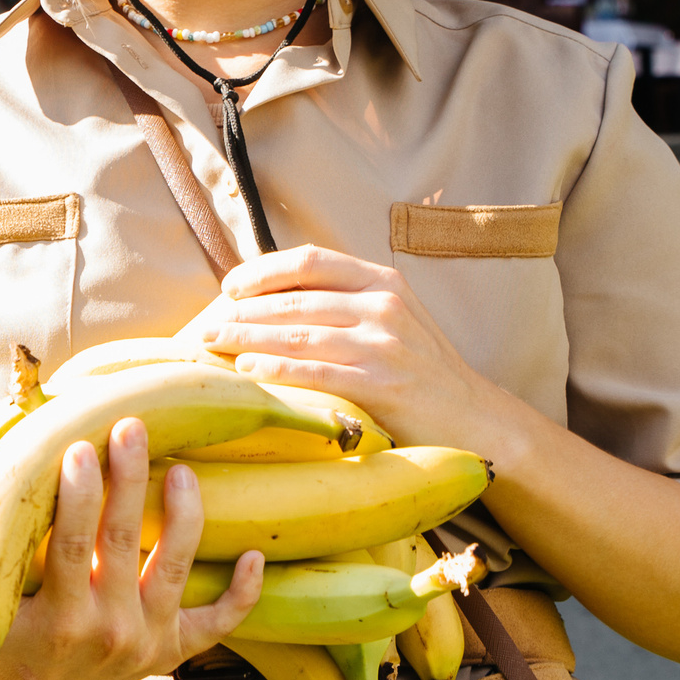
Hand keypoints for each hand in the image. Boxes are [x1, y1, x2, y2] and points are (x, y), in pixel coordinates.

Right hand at [0, 418, 263, 679]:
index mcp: (57, 620)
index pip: (70, 546)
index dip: (76, 496)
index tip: (77, 447)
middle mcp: (108, 633)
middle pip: (126, 545)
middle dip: (129, 482)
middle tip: (131, 429)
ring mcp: (145, 644)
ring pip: (175, 571)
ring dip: (185, 517)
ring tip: (184, 468)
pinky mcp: (169, 653)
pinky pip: (215, 625)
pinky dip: (239, 595)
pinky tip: (253, 556)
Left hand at [197, 245, 547, 459]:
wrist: (475, 420)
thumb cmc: (421, 372)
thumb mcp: (394, 320)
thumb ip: (347, 303)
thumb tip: (274, 299)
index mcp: (383, 281)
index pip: (311, 259)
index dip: (263, 270)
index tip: (230, 288)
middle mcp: (384, 304)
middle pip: (296, 298)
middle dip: (243, 311)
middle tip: (204, 325)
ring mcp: (384, 344)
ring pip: (298, 333)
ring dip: (246, 337)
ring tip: (211, 345)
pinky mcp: (381, 384)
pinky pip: (316, 371)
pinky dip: (276, 367)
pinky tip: (246, 368)